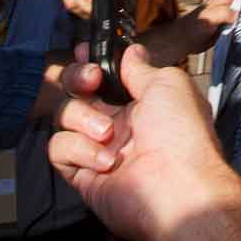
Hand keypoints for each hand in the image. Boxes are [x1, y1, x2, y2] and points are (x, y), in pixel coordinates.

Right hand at [47, 46, 240, 240]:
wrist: (177, 189)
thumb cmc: (181, 136)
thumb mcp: (168, 84)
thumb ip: (141, 68)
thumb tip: (131, 51)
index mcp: (141, 102)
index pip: (106, 77)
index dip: (92, 62)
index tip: (84, 51)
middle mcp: (119, 124)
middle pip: (78, 91)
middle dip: (78, 78)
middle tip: (92, 80)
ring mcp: (99, 149)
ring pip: (65, 115)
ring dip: (82, 118)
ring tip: (107, 133)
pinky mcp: (83, 174)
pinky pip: (59, 149)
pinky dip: (78, 149)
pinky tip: (104, 161)